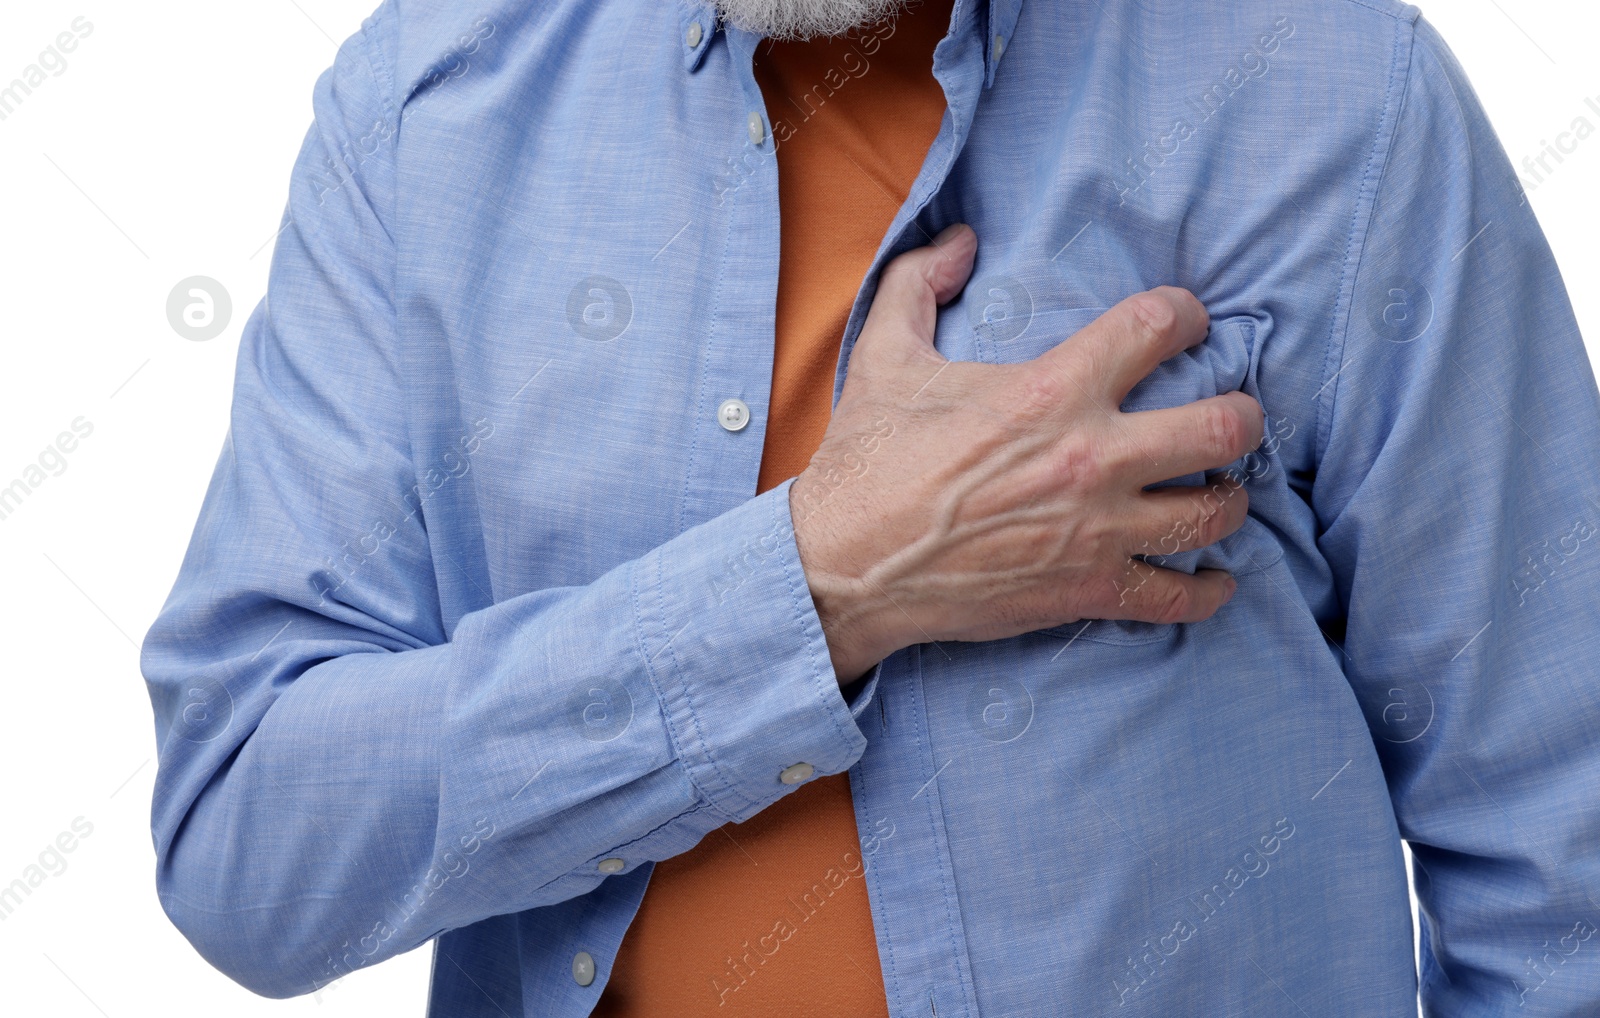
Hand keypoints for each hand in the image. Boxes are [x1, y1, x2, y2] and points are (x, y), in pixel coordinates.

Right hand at [791, 224, 1263, 681]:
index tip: (1189, 321)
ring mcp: (1098, 531)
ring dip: (1230, 497)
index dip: (1187, 314)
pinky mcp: (1088, 591)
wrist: (844, 564)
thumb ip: (918, 284)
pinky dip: (1208, 589)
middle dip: (1242, 414)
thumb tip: (957, 240)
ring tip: (1221, 490)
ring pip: (1215, 513)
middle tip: (1233, 413)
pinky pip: (1178, 597)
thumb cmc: (867, 460)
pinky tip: (1216, 579)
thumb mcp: (884, 356)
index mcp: (1052, 389)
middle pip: (1223, 425)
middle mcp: (1093, 458)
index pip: (1158, 327)